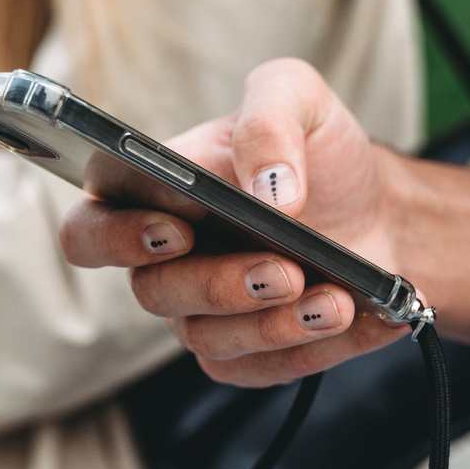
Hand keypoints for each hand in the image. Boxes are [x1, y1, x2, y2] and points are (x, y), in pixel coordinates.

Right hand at [60, 59, 409, 387]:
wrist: (381, 211)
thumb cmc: (319, 152)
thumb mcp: (299, 100)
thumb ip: (269, 120)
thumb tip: (267, 190)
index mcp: (150, 196)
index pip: (88, 231)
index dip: (116, 238)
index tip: (177, 229)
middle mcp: (164, 262)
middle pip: (154, 293)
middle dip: (220, 285)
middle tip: (283, 271)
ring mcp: (202, 314)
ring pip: (210, 339)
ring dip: (275, 325)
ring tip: (335, 300)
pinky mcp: (248, 355)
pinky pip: (262, 368)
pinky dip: (312, 347)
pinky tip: (355, 315)